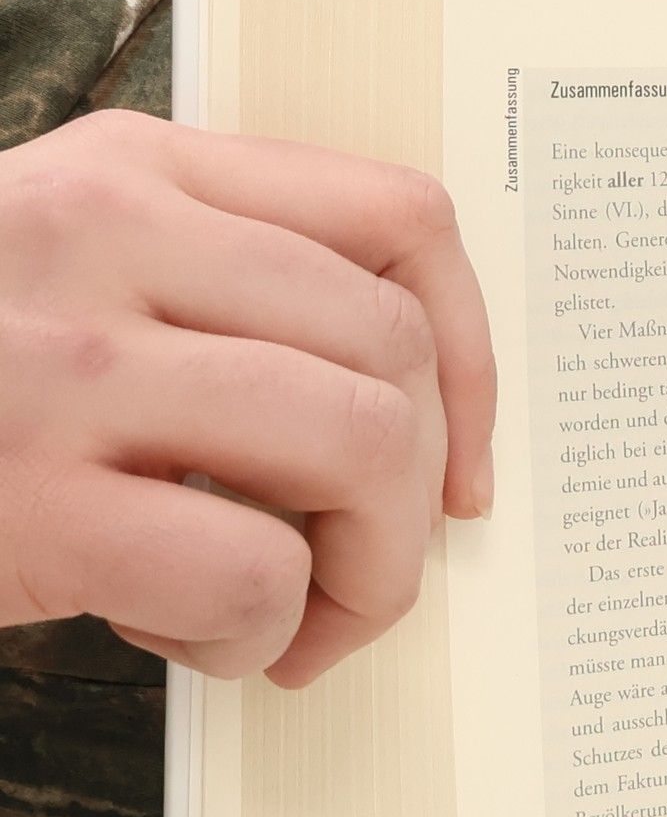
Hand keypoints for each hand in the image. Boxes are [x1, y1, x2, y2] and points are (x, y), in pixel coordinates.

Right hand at [0, 110, 496, 685]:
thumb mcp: (68, 272)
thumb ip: (216, 290)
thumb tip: (409, 405)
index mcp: (135, 172)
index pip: (402, 218)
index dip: (473, 355)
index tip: (462, 463)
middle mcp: (106, 240)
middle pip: (396, 349)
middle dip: (418, 494)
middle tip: (361, 568)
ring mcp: (62, 367)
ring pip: (359, 446)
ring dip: (369, 571)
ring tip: (299, 618)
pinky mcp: (29, 505)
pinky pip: (254, 574)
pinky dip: (262, 637)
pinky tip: (195, 644)